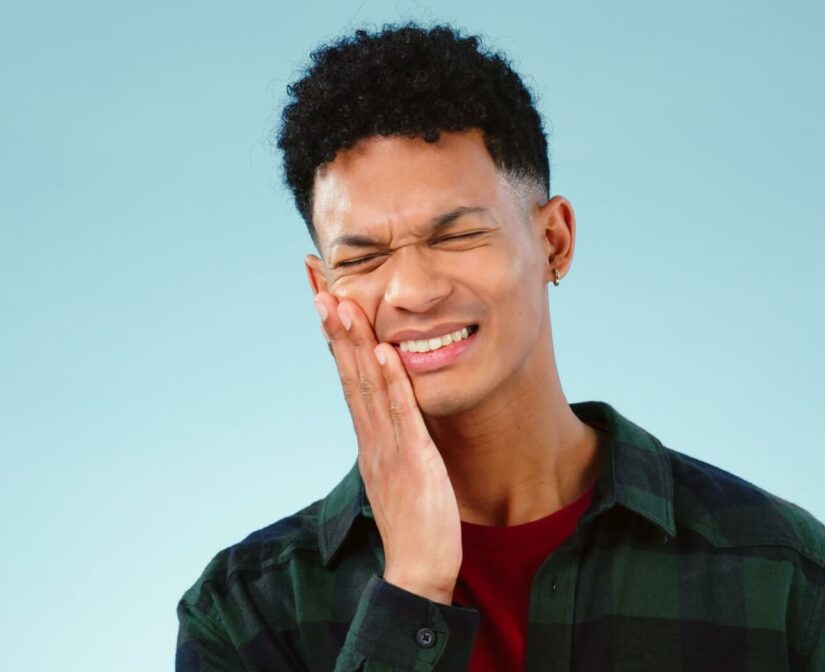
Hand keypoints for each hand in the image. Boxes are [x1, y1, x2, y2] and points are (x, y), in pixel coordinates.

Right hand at [315, 292, 462, 604]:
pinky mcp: (410, 463)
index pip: (348, 378)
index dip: (337, 338)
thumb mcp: (403, 469)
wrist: (419, 568)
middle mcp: (371, 438)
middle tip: (321, 285)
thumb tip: (396, 409)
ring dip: (354, 344)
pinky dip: (391, 383)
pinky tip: (385, 354)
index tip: (326, 299)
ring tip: (343, 304)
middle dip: (336, 329)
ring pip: (366, 388)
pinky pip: (401, 417)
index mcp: (370, 437)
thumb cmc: (416, 519)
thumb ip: (396, 436)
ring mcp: (387, 449)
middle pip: (348, 374)